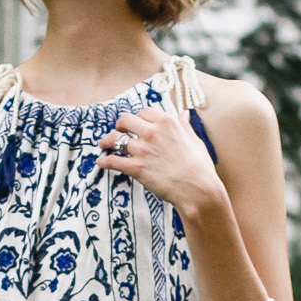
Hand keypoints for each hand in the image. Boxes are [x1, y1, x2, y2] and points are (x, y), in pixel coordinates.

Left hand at [95, 109, 224, 217]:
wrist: (197, 189)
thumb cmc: (200, 166)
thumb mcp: (195, 140)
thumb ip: (185, 126)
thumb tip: (184, 114)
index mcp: (167, 123)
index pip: (144, 111)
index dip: (137, 117)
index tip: (136, 123)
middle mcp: (152, 132)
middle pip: (125, 120)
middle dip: (119, 124)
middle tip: (118, 131)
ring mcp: (143, 150)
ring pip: (115, 139)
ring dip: (106, 141)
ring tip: (103, 144)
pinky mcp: (136, 168)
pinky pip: (113, 161)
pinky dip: (104, 161)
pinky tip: (101, 162)